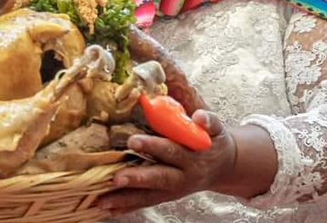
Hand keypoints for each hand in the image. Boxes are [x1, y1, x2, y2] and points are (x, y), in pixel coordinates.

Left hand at [97, 110, 235, 216]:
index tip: (132, 141)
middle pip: (158, 178)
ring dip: (125, 199)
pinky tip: (107, 209)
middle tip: (116, 178)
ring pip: (148, 196)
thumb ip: (210, 122)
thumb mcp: (216, 130)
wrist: (223, 167)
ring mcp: (173, 190)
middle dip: (136, 179)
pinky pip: (145, 203)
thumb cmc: (213, 143)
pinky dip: (126, 207)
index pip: (171, 151)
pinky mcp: (166, 196)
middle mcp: (182, 177)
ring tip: (102, 201)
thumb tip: (200, 117)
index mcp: (192, 158)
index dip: (152, 147)